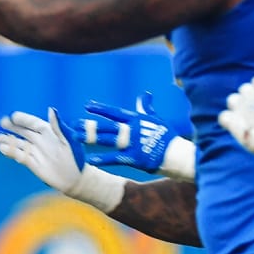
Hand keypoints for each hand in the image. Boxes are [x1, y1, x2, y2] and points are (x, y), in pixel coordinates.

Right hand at [0, 108, 125, 211]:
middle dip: (12, 127)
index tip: (13, 116)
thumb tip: (51, 109)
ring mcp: (35, 151)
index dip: (24, 119)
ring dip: (7, 139)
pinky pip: (19, 155)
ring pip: (18, 143)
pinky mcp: (32, 163)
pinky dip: (10, 151)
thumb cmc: (76, 158)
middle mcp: (40, 140)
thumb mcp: (68, 140)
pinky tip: (2, 148)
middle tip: (2, 122)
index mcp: (49, 132)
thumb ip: (58, 126)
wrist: (76, 179)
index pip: (33, 123)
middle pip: (23, 131)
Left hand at [75, 91, 195, 180]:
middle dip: (91, 125)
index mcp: (136, 120)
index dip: (101, 109)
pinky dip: (103, 159)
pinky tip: (91, 160)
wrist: (177, 155)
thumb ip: (146, 108)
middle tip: (75, 124)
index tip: (87, 105)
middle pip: (107, 127)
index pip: (115, 112)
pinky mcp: (135, 158)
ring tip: (76, 137)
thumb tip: (145, 94)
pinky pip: (116, 158)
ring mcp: (133, 144)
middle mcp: (132, 130)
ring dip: (92, 139)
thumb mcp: (156, 119)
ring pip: (108, 140)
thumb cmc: (167, 136)